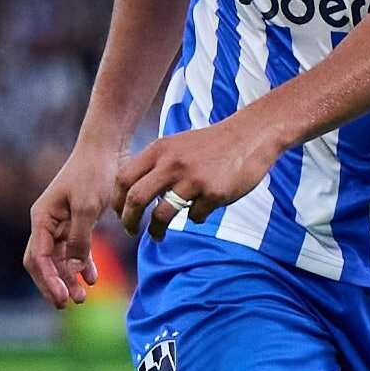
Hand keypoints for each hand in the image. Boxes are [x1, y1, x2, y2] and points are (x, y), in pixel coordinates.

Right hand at [24, 138, 128, 307]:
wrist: (107, 149)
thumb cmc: (94, 174)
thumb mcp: (88, 207)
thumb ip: (80, 239)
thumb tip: (74, 271)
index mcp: (42, 218)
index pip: (38, 257)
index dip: (48, 280)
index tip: (61, 299)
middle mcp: (47, 222)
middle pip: (44, 262)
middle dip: (54, 283)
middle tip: (69, 304)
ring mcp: (61, 222)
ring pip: (60, 258)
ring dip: (69, 277)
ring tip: (83, 296)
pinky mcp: (78, 221)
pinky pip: (74, 249)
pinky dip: (82, 263)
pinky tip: (92, 278)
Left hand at [113, 117, 285, 240]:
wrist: (252, 135)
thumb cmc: (213, 144)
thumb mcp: (178, 145)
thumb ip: (157, 165)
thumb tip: (136, 195)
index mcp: (159, 150)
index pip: (123, 179)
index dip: (117, 201)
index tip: (120, 213)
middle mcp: (172, 164)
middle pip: (136, 199)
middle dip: (129, 221)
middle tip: (130, 231)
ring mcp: (194, 179)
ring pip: (163, 214)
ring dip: (156, 230)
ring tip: (157, 236)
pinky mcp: (215, 192)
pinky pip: (195, 215)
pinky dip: (195, 217)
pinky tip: (203, 209)